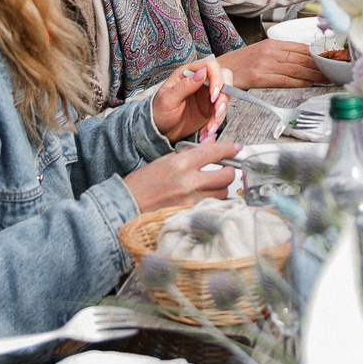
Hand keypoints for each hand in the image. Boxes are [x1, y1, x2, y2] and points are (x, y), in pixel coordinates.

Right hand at [123, 140, 241, 211]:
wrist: (125, 205)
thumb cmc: (141, 184)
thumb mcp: (164, 161)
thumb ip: (187, 157)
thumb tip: (208, 150)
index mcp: (182, 162)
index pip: (215, 152)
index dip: (230, 149)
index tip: (237, 148)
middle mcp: (190, 181)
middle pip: (226, 176)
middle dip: (229, 172)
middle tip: (226, 171)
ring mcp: (192, 200)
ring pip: (222, 194)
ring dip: (221, 189)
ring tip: (212, 187)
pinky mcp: (191, 215)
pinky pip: (211, 207)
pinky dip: (212, 202)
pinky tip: (206, 199)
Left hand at [149, 58, 227, 139]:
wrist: (160, 130)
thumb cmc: (159, 111)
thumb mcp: (168, 99)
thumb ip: (185, 85)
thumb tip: (201, 73)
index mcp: (189, 73)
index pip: (210, 67)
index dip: (217, 79)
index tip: (214, 94)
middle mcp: (201, 82)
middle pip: (224, 80)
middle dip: (223, 97)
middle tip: (217, 111)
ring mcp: (207, 95)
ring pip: (224, 99)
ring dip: (220, 114)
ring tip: (209, 128)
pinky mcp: (210, 109)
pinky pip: (220, 113)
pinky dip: (216, 123)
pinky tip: (206, 132)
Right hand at [218, 39, 323, 87]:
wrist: (218, 70)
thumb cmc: (241, 64)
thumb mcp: (262, 52)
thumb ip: (281, 55)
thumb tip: (303, 61)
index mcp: (272, 44)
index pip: (301, 47)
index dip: (318, 54)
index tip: (331, 59)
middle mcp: (270, 51)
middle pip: (301, 58)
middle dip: (320, 65)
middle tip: (335, 70)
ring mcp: (265, 64)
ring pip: (296, 68)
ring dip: (314, 74)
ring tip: (327, 79)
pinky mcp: (259, 77)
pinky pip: (284, 80)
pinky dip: (299, 82)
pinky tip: (309, 84)